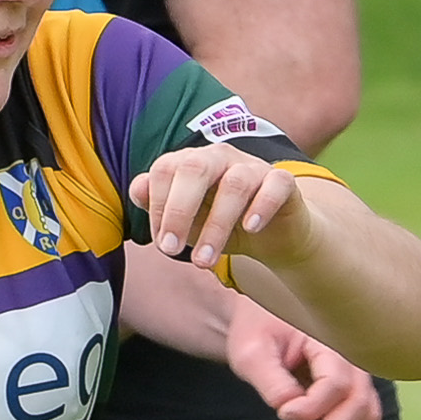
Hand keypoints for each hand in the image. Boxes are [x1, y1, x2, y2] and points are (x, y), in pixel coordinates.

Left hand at [134, 142, 327, 274]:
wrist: (268, 234)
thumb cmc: (217, 224)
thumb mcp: (184, 222)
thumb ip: (157, 205)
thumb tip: (137, 189)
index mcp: (189, 163)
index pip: (164, 169)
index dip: (158, 206)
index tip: (162, 243)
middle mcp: (219, 157)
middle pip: (195, 167)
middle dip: (178, 210)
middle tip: (169, 250)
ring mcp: (252, 166)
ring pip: (235, 184)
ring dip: (216, 226)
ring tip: (204, 262)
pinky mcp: (283, 181)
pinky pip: (276, 184)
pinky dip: (262, 206)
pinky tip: (250, 229)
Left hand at [219, 298, 384, 419]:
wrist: (266, 322)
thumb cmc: (259, 331)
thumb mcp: (252, 351)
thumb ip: (271, 380)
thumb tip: (290, 408)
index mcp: (330, 340)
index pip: (336, 383)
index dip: (311, 407)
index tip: (282, 413)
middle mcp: (352, 358)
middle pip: (360, 404)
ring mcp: (356, 375)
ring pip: (367, 415)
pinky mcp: (352, 390)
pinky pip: (361, 419)